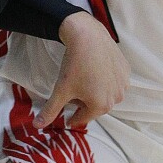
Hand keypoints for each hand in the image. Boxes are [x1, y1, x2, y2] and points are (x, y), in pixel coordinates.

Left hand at [35, 12, 128, 128]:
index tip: (67, 118)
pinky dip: (105, 80)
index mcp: (101, 106)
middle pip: (95, 106)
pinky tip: (95, 70)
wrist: (87, 36)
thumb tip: (37, 125)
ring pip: (106, 94)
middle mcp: (116, 98)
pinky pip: (114, 81)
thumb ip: (50, 111)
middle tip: (73, 93)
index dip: (72, 117)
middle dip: (83, 102)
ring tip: (83, 80)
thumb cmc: (74, 65)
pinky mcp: (125, 70)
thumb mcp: (60, 90)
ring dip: (95, 91)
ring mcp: (123, 83)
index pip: (83, 118)